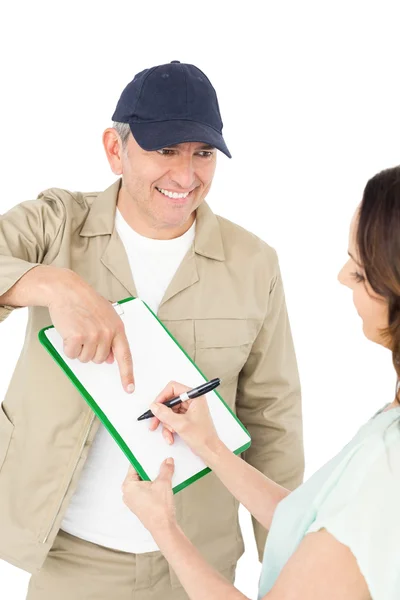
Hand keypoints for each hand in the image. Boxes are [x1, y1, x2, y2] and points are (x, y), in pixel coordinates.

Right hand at [48, 269, 133, 391]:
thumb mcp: (106, 316)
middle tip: (85, 332)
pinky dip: (68, 347)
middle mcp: (108, 333)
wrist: (67, 290)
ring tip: (77, 329)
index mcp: (117, 328)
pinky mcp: (78, 336)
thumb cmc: (85, 302)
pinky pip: (72, 354)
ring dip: (79, 348)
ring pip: (85, 358)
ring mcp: (93, 335)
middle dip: (90, 350)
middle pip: (99, 359)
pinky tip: (69, 332)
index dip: (127, 374)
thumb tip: (110, 358)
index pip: (125, 356)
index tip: (129, 388)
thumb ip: (110, 336)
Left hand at [122, 459, 175, 532]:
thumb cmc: (159, 508)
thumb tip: (168, 461)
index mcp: (128, 486)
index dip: (143, 459)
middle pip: (139, 474)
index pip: (134, 466)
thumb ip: (166, 469)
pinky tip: (164, 483)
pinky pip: (146, 490)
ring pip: (144, 482)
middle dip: (150, 468)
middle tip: (159, 460)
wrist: (163, 528)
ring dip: (153, 477)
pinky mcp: (141, 505)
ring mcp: (134, 500)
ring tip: (163, 471)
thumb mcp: (163, 483)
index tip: (150, 453)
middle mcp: (128, 493)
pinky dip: (153, 486)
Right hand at [149, 381, 220, 459]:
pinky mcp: (186, 418)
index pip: (173, 388)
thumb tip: (154, 406)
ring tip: (169, 433)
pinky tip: (171, 437)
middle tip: (154, 423)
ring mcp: (188, 410)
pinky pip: (172, 419)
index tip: (155, 407)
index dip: (162, 396)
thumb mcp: (180, 424)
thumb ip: (165, 414)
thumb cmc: (202, 437)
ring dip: (166, 424)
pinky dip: (169, 428)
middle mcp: (192, 401)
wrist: (209, 451)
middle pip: (170, 401)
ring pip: (169, 412)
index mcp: (194, 397)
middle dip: (162, 414)